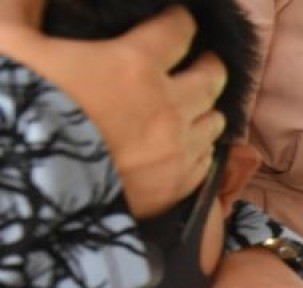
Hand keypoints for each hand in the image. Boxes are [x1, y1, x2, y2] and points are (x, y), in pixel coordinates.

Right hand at [0, 5, 227, 217]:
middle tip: (202, 62)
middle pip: (210, 76)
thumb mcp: (8, 43)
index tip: (178, 20)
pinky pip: (205, 161)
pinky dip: (199, 150)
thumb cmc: (19, 108)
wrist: (28, 187)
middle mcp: (167, 104)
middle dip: (208, 65)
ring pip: (214, 120)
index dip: (180, 21)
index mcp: (133, 63)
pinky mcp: (177, 185)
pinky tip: (187, 146)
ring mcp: (177, 147)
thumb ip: (23, 6)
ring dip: (207, 108)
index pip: (178, 31)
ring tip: (197, 105)